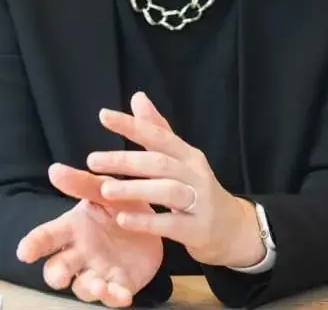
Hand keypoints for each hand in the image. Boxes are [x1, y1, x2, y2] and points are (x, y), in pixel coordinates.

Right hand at [16, 163, 162, 306]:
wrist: (153, 219)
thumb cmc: (119, 202)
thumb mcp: (103, 189)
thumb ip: (81, 183)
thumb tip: (54, 169)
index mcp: (73, 227)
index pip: (46, 237)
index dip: (33, 244)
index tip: (24, 252)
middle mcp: (80, 253)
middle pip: (57, 268)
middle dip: (56, 275)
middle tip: (60, 276)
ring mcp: (98, 271)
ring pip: (83, 287)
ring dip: (88, 288)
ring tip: (98, 284)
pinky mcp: (120, 284)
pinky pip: (113, 297)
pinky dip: (116, 298)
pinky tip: (123, 294)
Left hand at [89, 92, 264, 268]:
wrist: (234, 230)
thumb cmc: (198, 189)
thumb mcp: (181, 158)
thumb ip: (157, 129)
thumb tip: (137, 97)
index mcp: (187, 154)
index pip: (158, 134)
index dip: (131, 125)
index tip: (103, 115)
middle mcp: (195, 174)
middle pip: (159, 162)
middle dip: (125, 160)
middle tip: (93, 160)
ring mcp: (200, 202)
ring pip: (166, 191)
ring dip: (134, 189)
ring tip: (104, 190)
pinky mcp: (198, 230)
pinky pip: (171, 224)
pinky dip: (147, 222)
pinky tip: (123, 219)